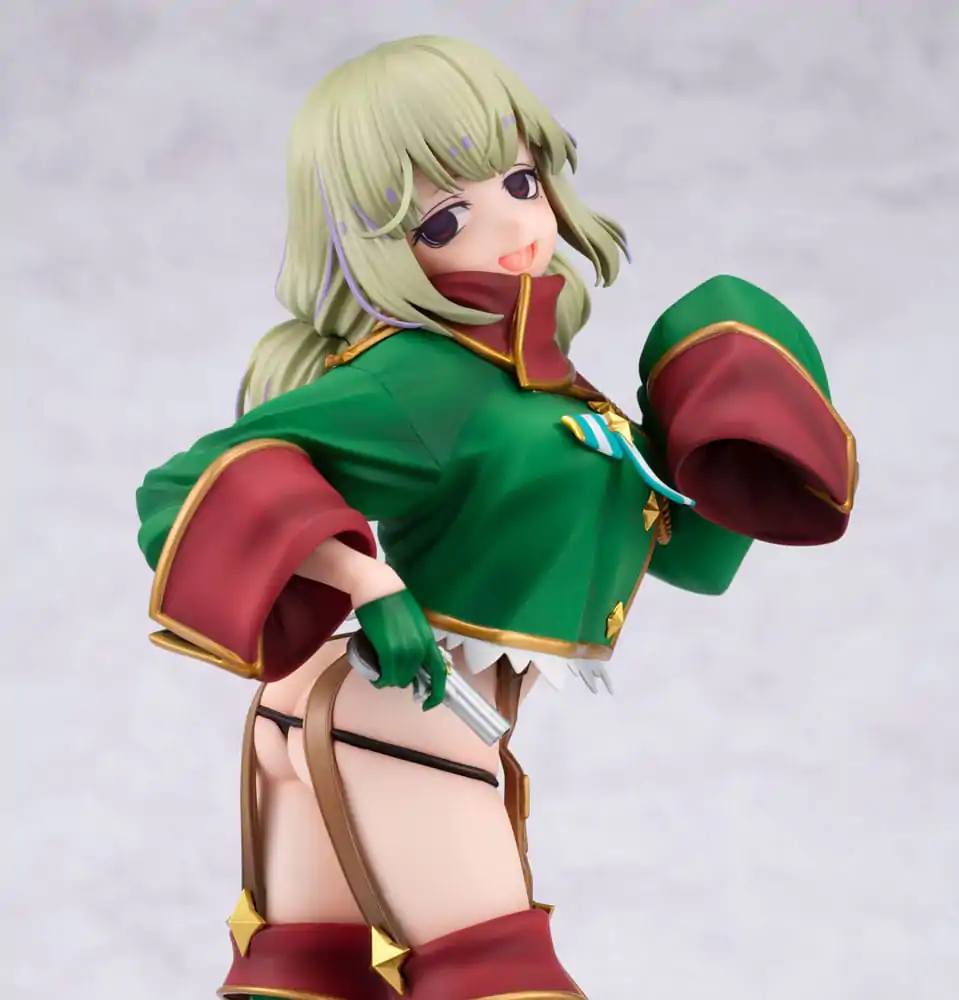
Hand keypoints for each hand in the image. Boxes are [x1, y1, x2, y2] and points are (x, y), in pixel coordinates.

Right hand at [353, 590, 448, 709]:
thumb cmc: (393, 602)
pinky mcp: (388, 649)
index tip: (429, 704)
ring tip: (379, 670)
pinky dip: (380, 679)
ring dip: (388, 679)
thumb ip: (416, 640)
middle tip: (388, 671)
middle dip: (401, 679)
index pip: (439, 672)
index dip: (436, 692)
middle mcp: (420, 647)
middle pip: (412, 678)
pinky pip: (386, 675)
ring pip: (398, 679)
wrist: (378, 587)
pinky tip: (375, 674)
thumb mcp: (413, 623)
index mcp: (428, 640)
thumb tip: (413, 658)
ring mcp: (405, 649)